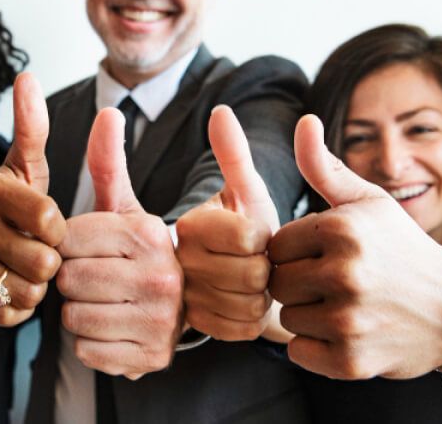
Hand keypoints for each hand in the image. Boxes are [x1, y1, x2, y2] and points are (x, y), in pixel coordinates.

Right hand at [0, 73, 65, 325]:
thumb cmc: (5, 201)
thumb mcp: (22, 163)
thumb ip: (31, 126)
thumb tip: (27, 77)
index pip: (49, 218)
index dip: (60, 226)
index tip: (49, 223)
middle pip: (44, 261)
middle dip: (52, 259)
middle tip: (39, 248)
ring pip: (28, 291)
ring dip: (38, 284)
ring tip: (27, 265)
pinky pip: (11, 314)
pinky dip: (21, 304)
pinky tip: (12, 283)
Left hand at [57, 107, 183, 377]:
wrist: (184, 306)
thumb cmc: (139, 254)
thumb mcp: (126, 208)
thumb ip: (108, 163)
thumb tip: (108, 112)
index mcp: (149, 234)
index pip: (68, 240)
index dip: (66, 245)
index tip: (86, 248)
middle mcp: (161, 277)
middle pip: (67, 280)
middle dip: (70, 279)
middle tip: (95, 276)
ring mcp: (160, 321)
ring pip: (73, 318)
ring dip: (78, 312)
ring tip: (104, 300)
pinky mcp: (151, 358)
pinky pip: (86, 352)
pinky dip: (90, 343)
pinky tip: (111, 326)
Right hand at [176, 105, 281, 341]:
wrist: (228, 278)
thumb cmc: (243, 229)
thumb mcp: (242, 190)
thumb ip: (233, 153)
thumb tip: (221, 111)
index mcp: (189, 225)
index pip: (250, 236)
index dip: (263, 237)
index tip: (255, 234)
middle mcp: (177, 263)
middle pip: (254, 272)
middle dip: (264, 267)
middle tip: (254, 260)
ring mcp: (183, 301)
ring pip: (250, 303)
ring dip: (259, 294)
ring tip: (248, 282)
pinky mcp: (195, 330)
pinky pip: (243, 327)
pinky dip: (251, 318)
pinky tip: (242, 303)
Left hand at [267, 114, 441, 378]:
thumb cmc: (402, 250)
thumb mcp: (369, 202)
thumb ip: (324, 167)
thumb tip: (303, 121)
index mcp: (342, 230)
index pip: (276, 244)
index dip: (296, 252)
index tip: (325, 255)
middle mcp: (345, 273)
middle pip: (277, 282)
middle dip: (298, 283)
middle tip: (335, 284)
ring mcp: (349, 320)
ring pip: (288, 318)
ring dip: (308, 316)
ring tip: (345, 306)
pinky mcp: (352, 360)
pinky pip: (300, 354)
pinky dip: (317, 349)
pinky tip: (347, 334)